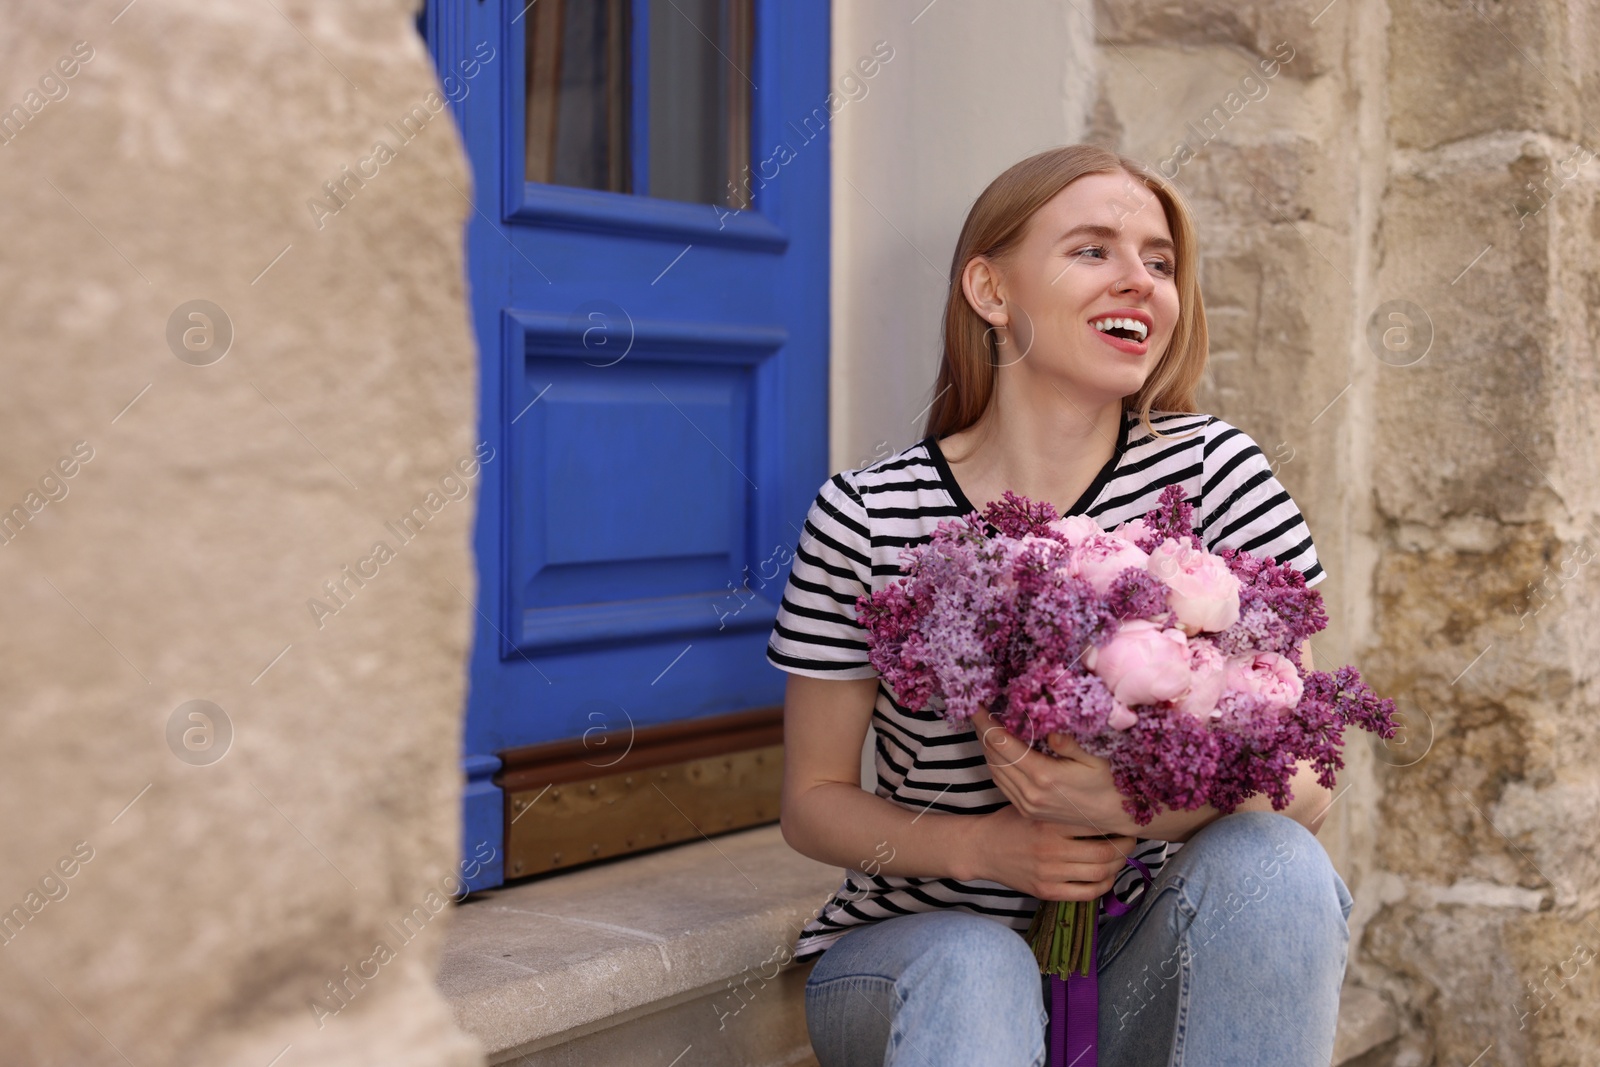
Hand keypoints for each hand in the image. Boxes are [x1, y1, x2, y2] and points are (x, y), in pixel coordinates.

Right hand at [963, 804, 1136, 901]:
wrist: (981, 847)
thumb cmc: (1011, 822)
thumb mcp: (1033, 804)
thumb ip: (1061, 805)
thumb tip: (1098, 800)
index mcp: (1049, 821)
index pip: (1096, 825)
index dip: (1117, 825)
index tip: (1124, 822)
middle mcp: (1051, 848)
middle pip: (1105, 852)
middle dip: (1125, 848)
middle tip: (1130, 840)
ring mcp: (1049, 873)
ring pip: (1100, 874)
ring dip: (1117, 867)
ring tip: (1120, 857)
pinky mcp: (1046, 891)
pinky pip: (1086, 893)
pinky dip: (1103, 887)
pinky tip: (1105, 877)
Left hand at [970, 705, 1130, 835]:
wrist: (1115, 816)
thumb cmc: (1109, 782)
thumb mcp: (1094, 759)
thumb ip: (1070, 745)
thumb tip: (1051, 730)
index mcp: (1044, 775)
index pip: (1003, 744)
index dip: (987, 723)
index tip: (977, 705)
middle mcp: (1030, 792)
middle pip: (993, 756)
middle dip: (982, 731)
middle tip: (978, 711)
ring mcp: (1027, 804)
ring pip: (994, 771)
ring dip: (986, 748)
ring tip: (985, 727)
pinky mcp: (1027, 811)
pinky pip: (1002, 785)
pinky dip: (995, 765)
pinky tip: (997, 752)